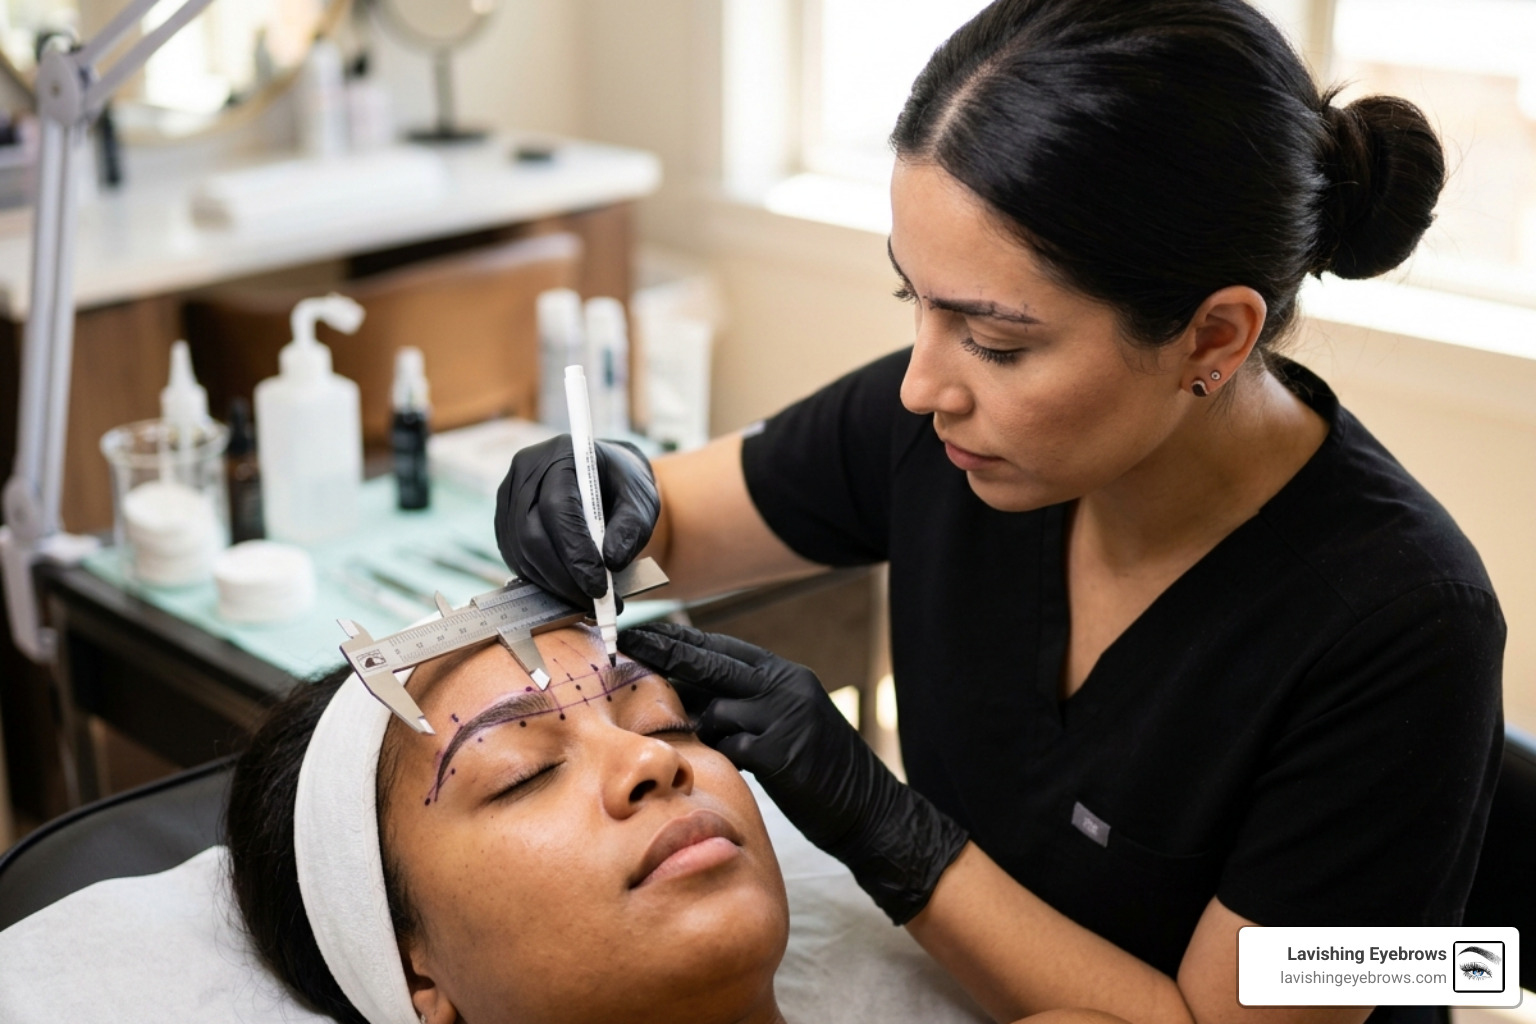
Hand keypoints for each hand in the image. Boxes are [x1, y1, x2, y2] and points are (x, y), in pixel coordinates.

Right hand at [495, 436, 659, 608]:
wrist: (605, 480)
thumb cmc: (624, 487)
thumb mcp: (641, 501)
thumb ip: (631, 528)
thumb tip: (612, 561)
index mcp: (561, 455)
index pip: (557, 507)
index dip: (575, 551)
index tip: (598, 585)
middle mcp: (527, 471)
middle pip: (531, 533)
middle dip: (562, 576)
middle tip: (593, 601)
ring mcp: (510, 495)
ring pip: (520, 551)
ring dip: (553, 583)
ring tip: (586, 598)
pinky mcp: (505, 520)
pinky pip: (515, 557)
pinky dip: (541, 579)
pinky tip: (567, 586)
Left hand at [619, 622, 967, 924]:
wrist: (868, 810)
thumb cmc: (821, 769)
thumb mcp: (790, 717)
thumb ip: (749, 700)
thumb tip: (690, 690)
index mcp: (787, 675)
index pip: (724, 647)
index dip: (681, 639)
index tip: (643, 631)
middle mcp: (786, 687)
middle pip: (710, 663)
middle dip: (665, 651)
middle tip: (626, 640)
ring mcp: (784, 719)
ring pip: (715, 711)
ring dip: (707, 732)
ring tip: (730, 752)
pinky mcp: (779, 755)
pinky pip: (728, 748)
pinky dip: (725, 758)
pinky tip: (741, 769)